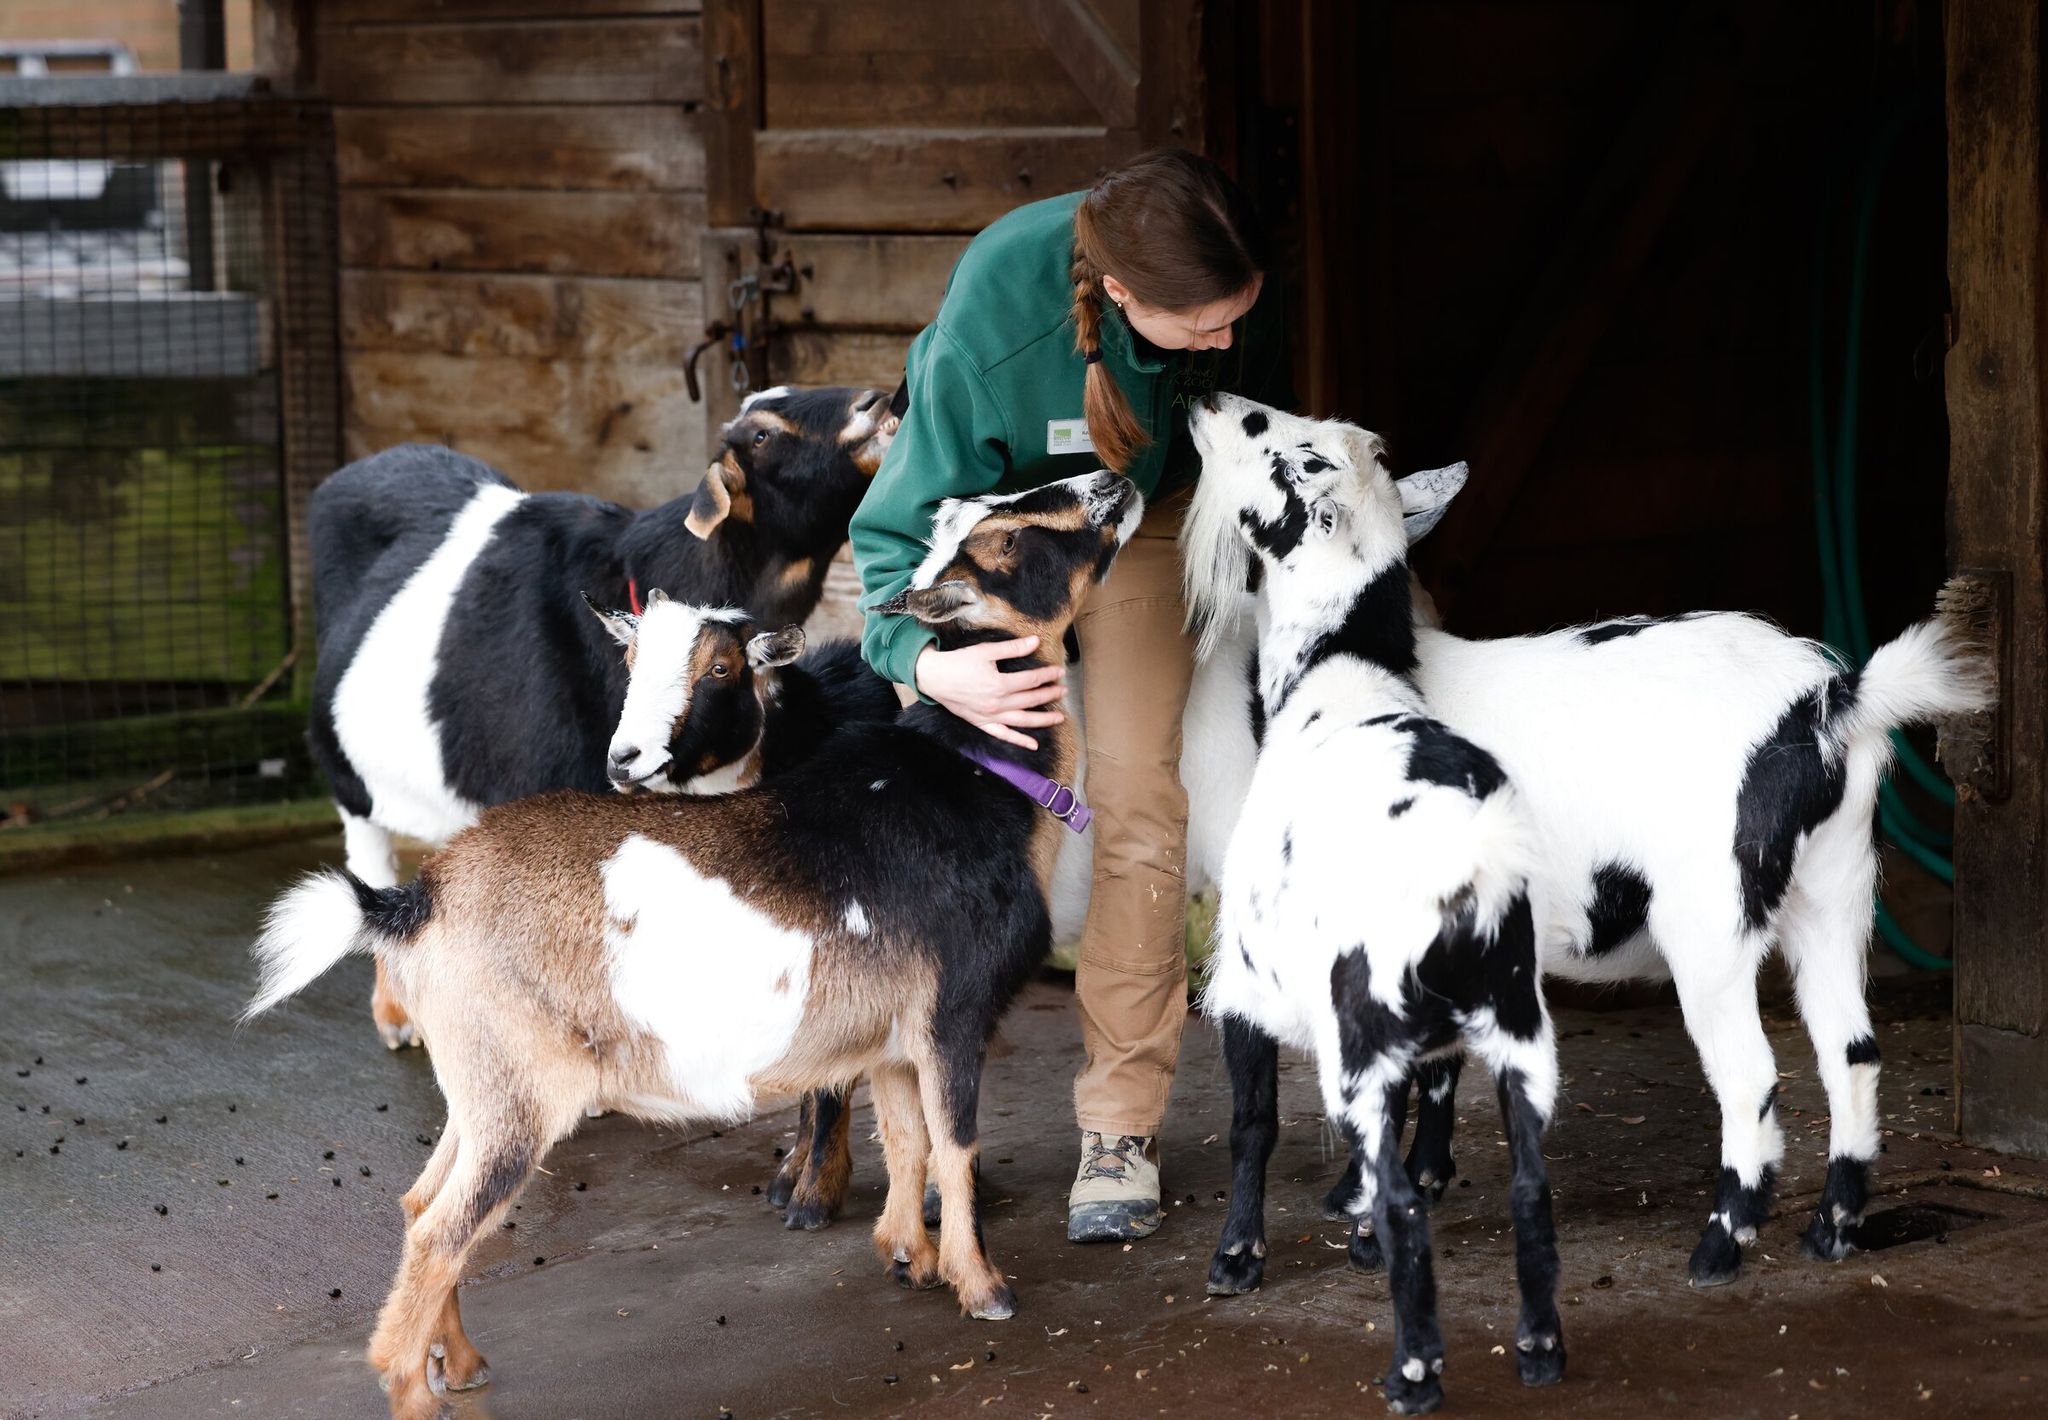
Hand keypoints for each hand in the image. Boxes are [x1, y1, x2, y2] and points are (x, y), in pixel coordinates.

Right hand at [914, 637, 1066, 749]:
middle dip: (1049, 695)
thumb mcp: (986, 651)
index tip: (1059, 671)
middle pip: (1031, 700)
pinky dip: (1019, 741)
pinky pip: (1004, 735)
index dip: (1047, 675)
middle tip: (1063, 690)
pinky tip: (1033, 744)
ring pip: (1023, 720)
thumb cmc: (959, 663)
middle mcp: (998, 704)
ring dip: (1043, 719)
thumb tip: (1035, 641)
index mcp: (1000, 684)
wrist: (934, 678)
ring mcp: (991, 716)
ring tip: (1059, 717)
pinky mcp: (983, 723)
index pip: (1031, 680)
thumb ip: (1012, 649)